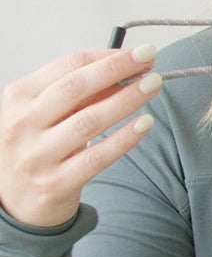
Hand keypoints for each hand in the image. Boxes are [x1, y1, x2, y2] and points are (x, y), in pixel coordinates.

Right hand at [0, 46, 161, 227]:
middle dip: (118, 69)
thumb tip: (125, 71)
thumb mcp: (43, 114)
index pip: (68, 66)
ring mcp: (37, 155)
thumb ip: (78, 94)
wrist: (14, 203)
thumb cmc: (34, 149)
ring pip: (89, 120)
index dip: (107, 56)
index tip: (137, 52)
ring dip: (127, 99)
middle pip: (76, 87)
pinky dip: (124, 138)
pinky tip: (144, 123)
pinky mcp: (56, 183)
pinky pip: (98, 157)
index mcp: (18, 97)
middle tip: (150, 59)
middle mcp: (22, 124)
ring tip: (152, 86)